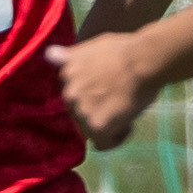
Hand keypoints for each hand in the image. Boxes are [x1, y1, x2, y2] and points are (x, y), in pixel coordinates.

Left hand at [46, 33, 159, 148]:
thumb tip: (50, 54)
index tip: (109, 90)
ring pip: (91, 130)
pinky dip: (116, 138)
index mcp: (66, 74)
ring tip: (126, 110)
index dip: (92, 96)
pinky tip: (128, 125)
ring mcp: (81, 110)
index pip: (73, 96)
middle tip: (120, 100)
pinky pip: (103, 144)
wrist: (143, 60)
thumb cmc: (125, 50)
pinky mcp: (96, 125)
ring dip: (108, 124)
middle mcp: (69, 93)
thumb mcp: (91, 47)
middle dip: (98, 111)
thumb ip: (71, 57)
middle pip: (81, 114)